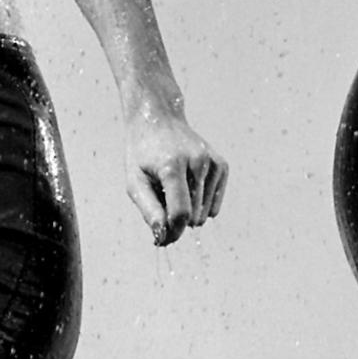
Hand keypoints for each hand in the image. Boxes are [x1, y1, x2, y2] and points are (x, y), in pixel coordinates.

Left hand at [124, 106, 227, 247]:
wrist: (159, 120)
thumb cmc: (142, 154)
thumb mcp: (135, 182)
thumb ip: (149, 211)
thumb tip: (164, 237)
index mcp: (173, 166)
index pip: (180, 214)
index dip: (172, 232)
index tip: (162, 238)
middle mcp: (198, 162)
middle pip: (194, 216)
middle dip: (177, 220)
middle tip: (161, 201)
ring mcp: (213, 162)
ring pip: (206, 214)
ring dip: (189, 211)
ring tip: (173, 189)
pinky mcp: (222, 165)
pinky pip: (214, 205)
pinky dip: (201, 204)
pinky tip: (188, 187)